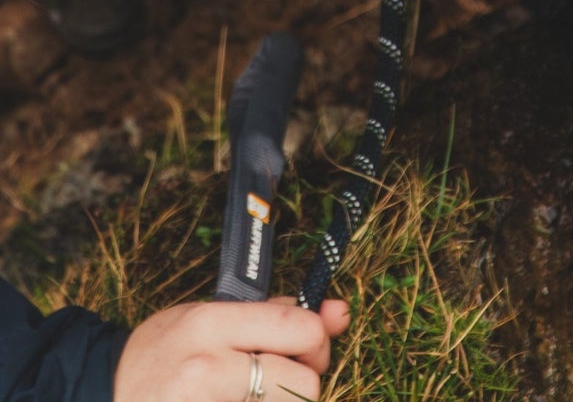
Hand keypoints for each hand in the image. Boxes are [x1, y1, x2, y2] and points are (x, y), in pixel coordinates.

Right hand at [113, 297, 350, 401]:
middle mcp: (205, 369)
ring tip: (250, 397)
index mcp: (211, 324)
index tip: (303, 348)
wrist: (99, 394)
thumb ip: (277, 314)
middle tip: (278, 381)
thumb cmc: (164, 353)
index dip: (315, 341)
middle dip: (302, 383)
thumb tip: (340, 312)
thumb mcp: (212, 315)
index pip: (300, 330)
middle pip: (302, 383)